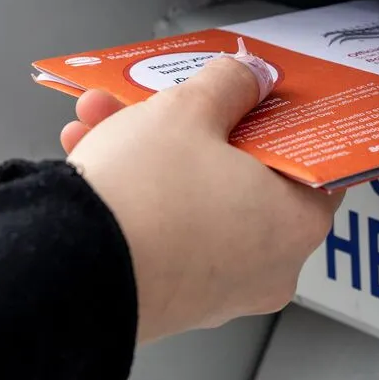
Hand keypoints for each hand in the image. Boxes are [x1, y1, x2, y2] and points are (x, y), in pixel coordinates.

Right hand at [59, 57, 341, 344]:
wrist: (65, 273)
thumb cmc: (143, 199)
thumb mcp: (189, 110)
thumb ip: (229, 84)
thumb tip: (247, 77)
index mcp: (297, 222)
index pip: (313, 161)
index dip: (282, 119)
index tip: (258, 95)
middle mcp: (269, 267)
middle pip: (243, 175)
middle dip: (195, 127)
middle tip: (167, 97)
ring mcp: (218, 291)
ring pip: (193, 199)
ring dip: (151, 152)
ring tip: (105, 117)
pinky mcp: (170, 301)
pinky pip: (164, 232)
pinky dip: (136, 194)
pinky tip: (91, 155)